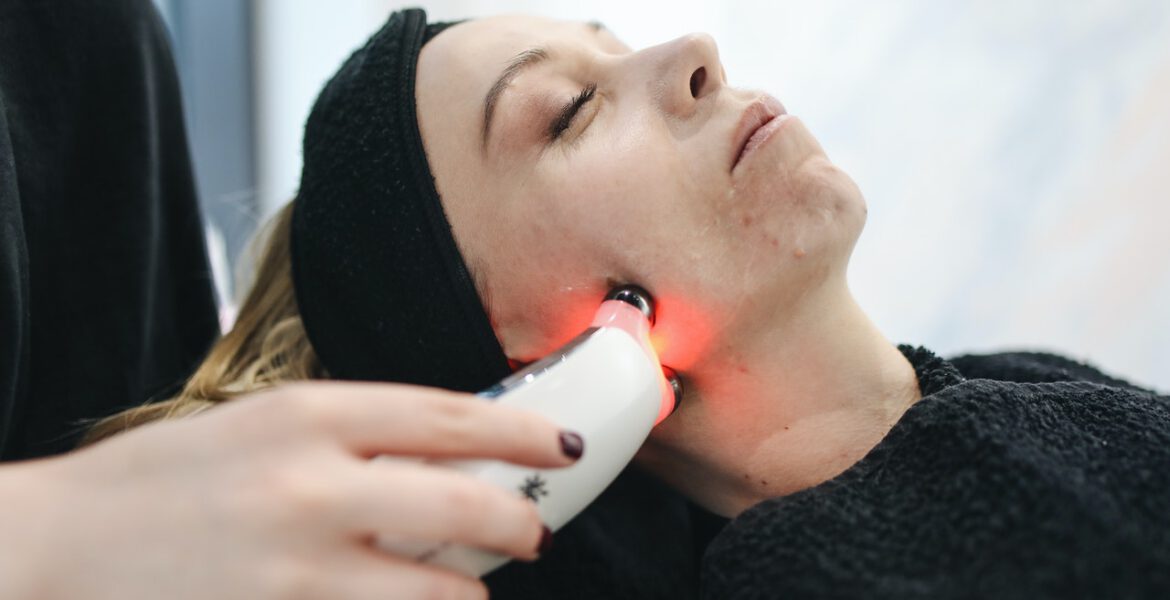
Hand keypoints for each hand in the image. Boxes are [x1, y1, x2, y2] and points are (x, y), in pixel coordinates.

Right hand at [0, 382, 578, 599]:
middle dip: (520, 520)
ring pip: (437, 589)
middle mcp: (307, 485)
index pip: (446, 415)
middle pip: (461, 501)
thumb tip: (447, 449)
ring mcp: (296, 567)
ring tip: (469, 585)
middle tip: (534, 529)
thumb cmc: (166, 478)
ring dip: (470, 591)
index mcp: (306, 414)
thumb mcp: (260, 424)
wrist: (63, 545)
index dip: (520, 432)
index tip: (562, 444)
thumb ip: (350, 433)